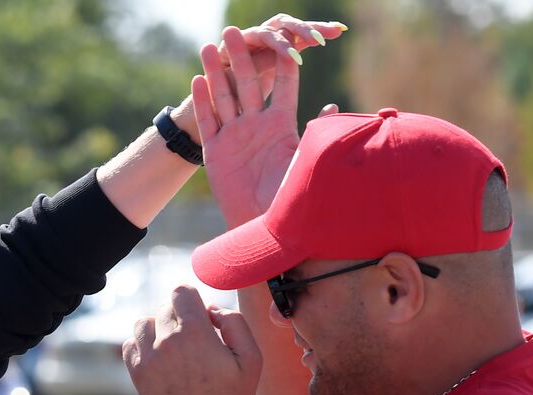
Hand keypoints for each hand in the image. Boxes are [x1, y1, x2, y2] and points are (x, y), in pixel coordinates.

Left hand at [121, 287, 261, 394]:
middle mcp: (167, 340)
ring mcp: (148, 356)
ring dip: (158, 328)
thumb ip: (235, 322)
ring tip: (174, 347)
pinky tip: (158, 358)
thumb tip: (211, 309)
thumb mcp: (251, 358)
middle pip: (165, 307)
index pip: (181, 291)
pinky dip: (141, 345)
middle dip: (180, 317)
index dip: (192, 300)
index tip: (201, 317)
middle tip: (195, 341)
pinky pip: (130, 343)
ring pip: (144, 322)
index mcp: (195, 331)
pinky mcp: (136, 372)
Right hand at [193, 16, 344, 226]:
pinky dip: (202, 102)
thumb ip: (318, 132)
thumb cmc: (292, 196)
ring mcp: (234, 138)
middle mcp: (257, 127)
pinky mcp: (216, 153)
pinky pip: (208, 122)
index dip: (281, 62)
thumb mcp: (308, 160)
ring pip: (224, 97)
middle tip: (232, 31)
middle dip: (240, 58)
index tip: (280, 38)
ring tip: (208, 47)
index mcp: (282, 125)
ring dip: (216, 72)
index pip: (284, 85)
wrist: (264, 225)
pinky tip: (197, 79)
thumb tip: (334, 105)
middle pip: (248, 84)